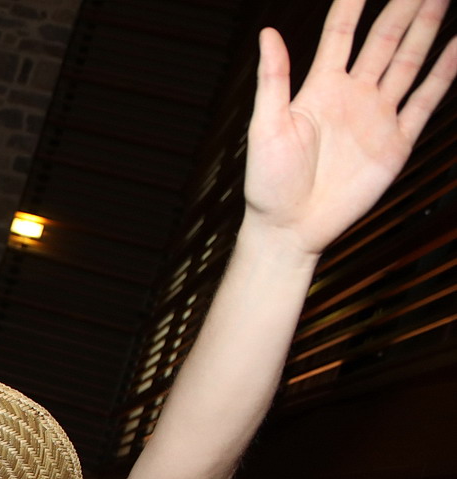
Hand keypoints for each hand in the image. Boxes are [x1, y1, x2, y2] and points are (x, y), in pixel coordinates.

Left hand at [246, 0, 455, 255]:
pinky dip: (443, 75)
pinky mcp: (395, 142)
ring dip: (426, 31)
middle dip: (404, 8)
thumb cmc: (268, 183)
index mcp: (319, 88)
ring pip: (408, 62)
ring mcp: (376, 117)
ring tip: (442, 0)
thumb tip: (268, 34)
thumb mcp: (266, 127)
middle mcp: (352, 96)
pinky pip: (425, 102)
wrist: (290, 228)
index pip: (341, 34)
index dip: (353, 4)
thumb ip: (273, 79)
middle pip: (384, 40)